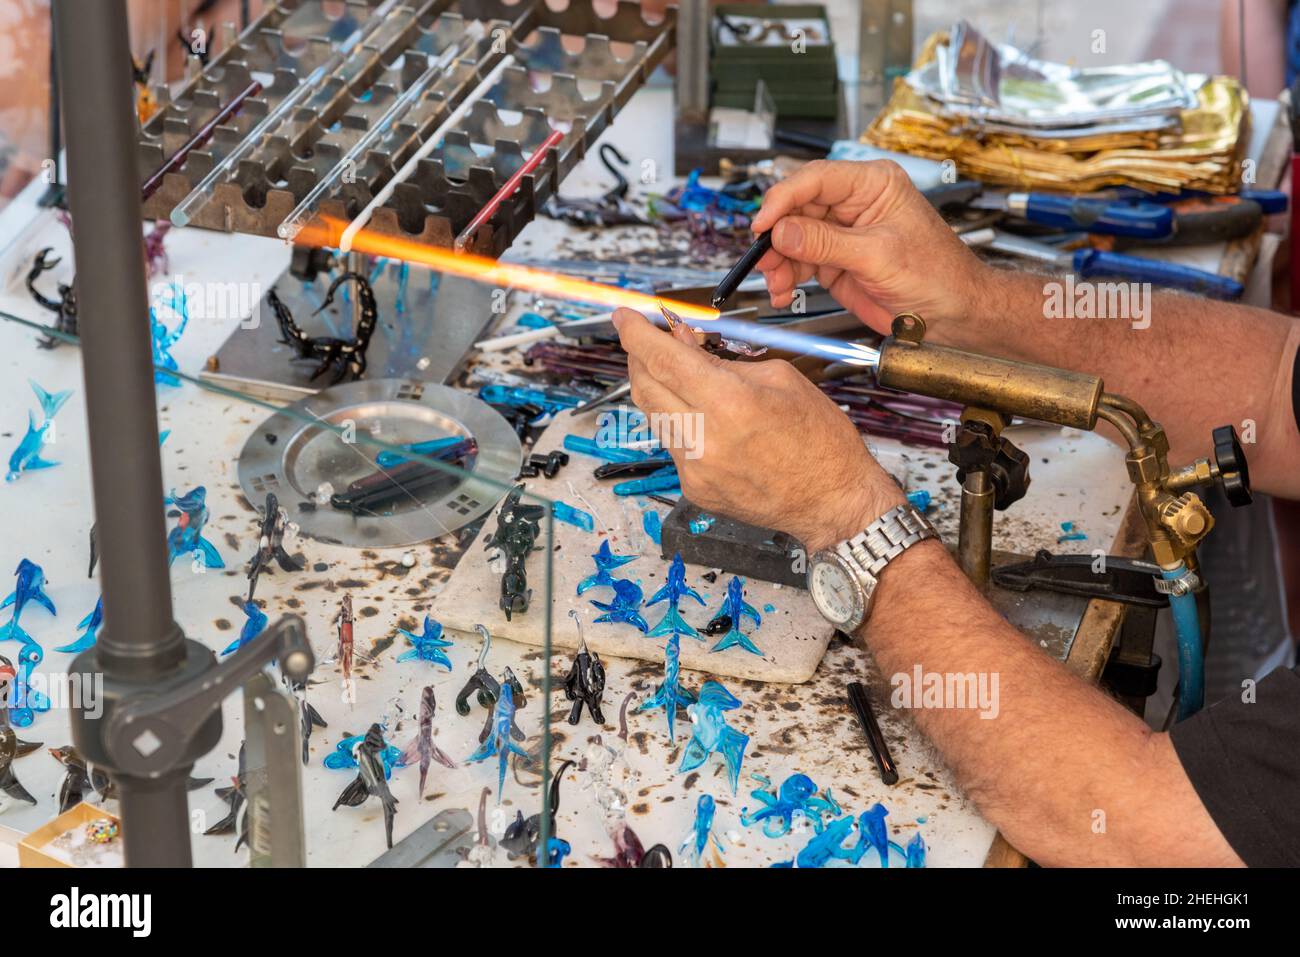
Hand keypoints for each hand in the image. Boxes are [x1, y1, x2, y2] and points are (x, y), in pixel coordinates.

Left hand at [611, 308, 905, 551]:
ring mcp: (696, 469)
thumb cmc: (820, 442)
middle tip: (649, 341)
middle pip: (645, 387)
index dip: (636, 334)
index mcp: (730, 403)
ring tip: (681, 375)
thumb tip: (685, 343)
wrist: (833, 502)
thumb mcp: (781, 379)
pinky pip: (673, 444)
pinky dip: (679, 422)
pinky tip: (702, 416)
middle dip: (640, 357)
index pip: (662, 359)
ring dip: (659, 389)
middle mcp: (705, 439)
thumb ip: (725, 360)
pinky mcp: (695, 489)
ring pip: (654, 416)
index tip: (625, 317)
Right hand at [750, 159, 989, 333]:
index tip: (763, 224)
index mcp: (873, 184)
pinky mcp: (836, 261)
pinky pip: (800, 263)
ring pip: (793, 238)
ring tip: (777, 283)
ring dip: (778, 262)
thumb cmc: (938, 276)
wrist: (953, 315)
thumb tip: (783, 231)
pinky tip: (784, 290)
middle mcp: (854, 204)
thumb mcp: (877, 255)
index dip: (783, 200)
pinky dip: (787, 278)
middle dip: (776, 237)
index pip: (815, 180)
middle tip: (764, 260)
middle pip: (797, 209)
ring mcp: (843, 234)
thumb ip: (826, 242)